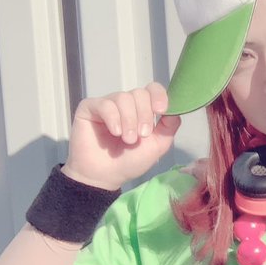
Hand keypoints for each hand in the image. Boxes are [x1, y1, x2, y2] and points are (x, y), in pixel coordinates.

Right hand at [62, 82, 181, 190]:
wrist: (105, 175)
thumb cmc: (131, 160)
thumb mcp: (157, 145)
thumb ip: (169, 127)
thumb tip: (175, 110)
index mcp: (143, 108)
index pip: (153, 89)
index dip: (159, 96)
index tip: (161, 111)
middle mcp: (126, 103)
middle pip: (140, 93)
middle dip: (144, 114)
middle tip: (141, 135)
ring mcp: (107, 104)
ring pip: (123, 97)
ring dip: (129, 119)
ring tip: (127, 139)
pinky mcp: (89, 108)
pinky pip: (104, 104)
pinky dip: (112, 118)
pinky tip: (115, 132)